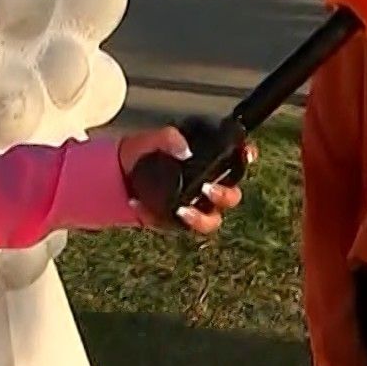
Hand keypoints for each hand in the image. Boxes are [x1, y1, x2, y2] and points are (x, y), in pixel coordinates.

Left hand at [115, 127, 254, 233]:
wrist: (119, 174)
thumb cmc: (143, 153)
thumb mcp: (152, 139)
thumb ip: (168, 137)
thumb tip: (185, 151)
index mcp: (208, 163)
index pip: (238, 161)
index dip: (247, 157)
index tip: (247, 154)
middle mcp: (209, 187)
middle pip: (232, 196)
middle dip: (224, 194)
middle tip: (207, 188)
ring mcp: (196, 207)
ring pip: (213, 220)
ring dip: (202, 217)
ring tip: (183, 209)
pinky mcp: (178, 223)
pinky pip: (182, 228)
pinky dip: (166, 220)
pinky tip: (147, 207)